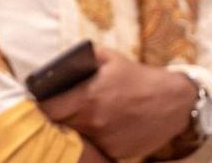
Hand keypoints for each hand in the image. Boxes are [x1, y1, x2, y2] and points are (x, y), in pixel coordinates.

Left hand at [38, 46, 195, 158]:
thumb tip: (56, 68)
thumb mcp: (109, 58)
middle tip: (54, 113)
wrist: (174, 102)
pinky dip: (92, 141)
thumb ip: (80, 61)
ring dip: (73, 131)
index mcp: (87, 96)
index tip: (37, 103)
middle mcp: (93, 121)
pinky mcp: (115, 153)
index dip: (40, 106)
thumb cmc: (138, 77)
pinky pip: (94, 149)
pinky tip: (98, 130)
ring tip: (78, 119)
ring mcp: (104, 140)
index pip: (47, 108)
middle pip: (58, 126)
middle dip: (54, 119)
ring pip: (76, 139)